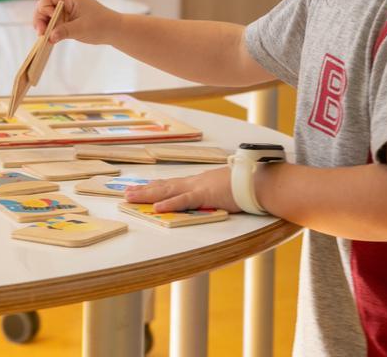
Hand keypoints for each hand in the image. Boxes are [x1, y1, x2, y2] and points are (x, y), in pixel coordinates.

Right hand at [34, 0, 120, 44]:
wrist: (114, 30)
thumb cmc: (101, 26)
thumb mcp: (81, 29)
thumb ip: (63, 31)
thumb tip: (49, 37)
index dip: (44, 8)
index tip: (50, 21)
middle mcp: (67, 0)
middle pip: (45, 4)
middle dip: (41, 18)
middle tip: (42, 34)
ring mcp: (67, 8)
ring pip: (48, 13)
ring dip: (45, 24)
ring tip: (46, 37)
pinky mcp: (68, 16)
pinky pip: (54, 19)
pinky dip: (51, 27)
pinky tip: (51, 37)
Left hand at [124, 167, 239, 212]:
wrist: (259, 179)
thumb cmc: (247, 184)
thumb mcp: (226, 189)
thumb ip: (217, 194)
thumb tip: (216, 198)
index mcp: (199, 182)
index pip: (173, 184)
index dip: (156, 186)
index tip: (142, 187)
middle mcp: (195, 182)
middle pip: (164, 186)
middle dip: (145, 190)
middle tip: (127, 193)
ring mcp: (199, 187)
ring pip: (168, 191)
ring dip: (148, 195)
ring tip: (131, 198)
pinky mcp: (206, 195)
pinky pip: (185, 201)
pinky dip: (170, 203)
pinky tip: (157, 207)